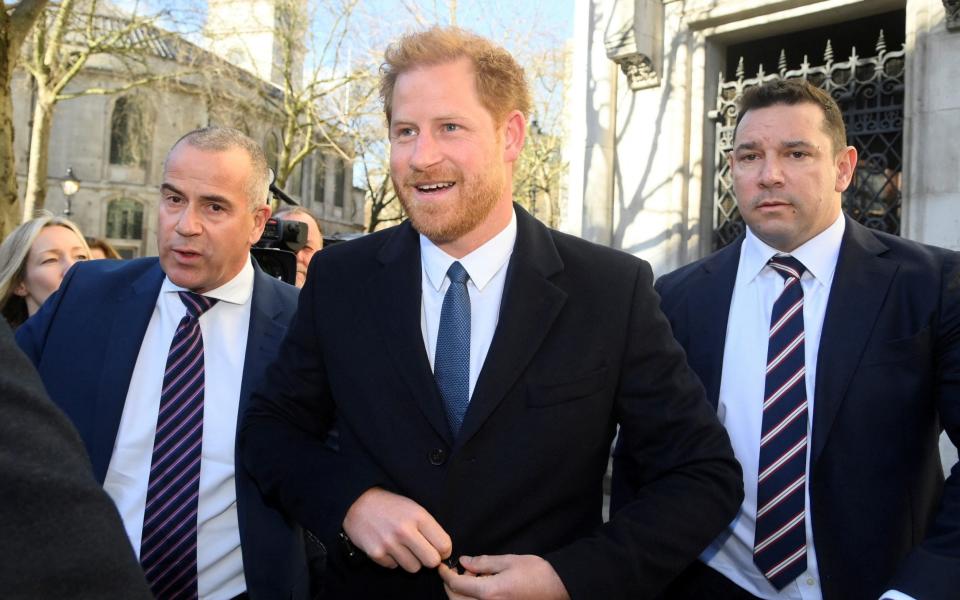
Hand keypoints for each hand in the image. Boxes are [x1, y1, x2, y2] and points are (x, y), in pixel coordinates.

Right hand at [342, 487, 451, 571]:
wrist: (358, 503)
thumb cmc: (391, 506)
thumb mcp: (414, 508)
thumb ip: (429, 528)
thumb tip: (444, 551)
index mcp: (418, 516)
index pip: (444, 545)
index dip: (444, 550)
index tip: (439, 549)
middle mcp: (405, 531)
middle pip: (431, 561)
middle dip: (429, 559)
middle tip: (423, 552)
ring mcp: (389, 543)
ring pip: (414, 568)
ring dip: (411, 561)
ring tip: (404, 548)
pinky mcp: (376, 553)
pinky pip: (394, 567)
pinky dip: (393, 560)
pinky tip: (389, 547)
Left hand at [439, 554, 569, 599]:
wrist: (559, 589)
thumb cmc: (537, 573)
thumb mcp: (509, 561)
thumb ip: (483, 563)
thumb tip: (464, 562)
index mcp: (489, 593)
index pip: (457, 586)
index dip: (446, 575)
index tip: (442, 567)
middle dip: (452, 586)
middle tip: (461, 571)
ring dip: (462, 595)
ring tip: (474, 578)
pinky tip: (482, 588)